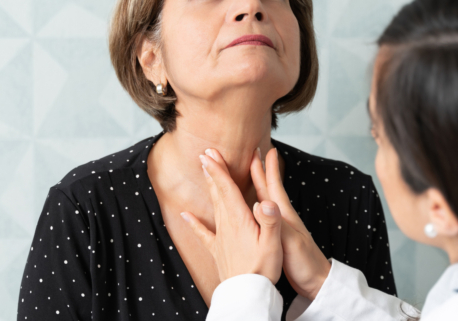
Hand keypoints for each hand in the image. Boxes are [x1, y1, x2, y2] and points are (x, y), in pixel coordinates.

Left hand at [180, 149, 283, 283]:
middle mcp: (227, 225)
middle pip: (218, 193)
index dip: (219, 170)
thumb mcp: (273, 243)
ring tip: (205, 172)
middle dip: (213, 172)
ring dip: (209, 188)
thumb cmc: (263, 268)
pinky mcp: (218, 249)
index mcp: (240, 219)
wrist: (247, 293)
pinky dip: (193, 222)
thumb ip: (270, 220)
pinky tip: (184, 215)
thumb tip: (267, 200)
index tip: (210, 154)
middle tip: (206, 154)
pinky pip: (203, 233)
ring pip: (213, 206)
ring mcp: (220, 237)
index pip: (227, 189)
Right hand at [251, 148, 331, 300]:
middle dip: (259, 171)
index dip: (269, 169)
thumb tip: (259, 204)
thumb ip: (276, 224)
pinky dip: (251, 207)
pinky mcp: (274, 238)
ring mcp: (278, 227)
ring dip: (255, 186)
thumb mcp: (290, 242)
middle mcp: (280, 217)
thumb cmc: (305, 262)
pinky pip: (259, 216)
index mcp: (284, 215)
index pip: (274, 187)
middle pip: (267, 189)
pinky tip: (247, 210)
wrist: (315, 283)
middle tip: (252, 153)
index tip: (265, 149)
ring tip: (245, 175)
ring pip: (263, 201)